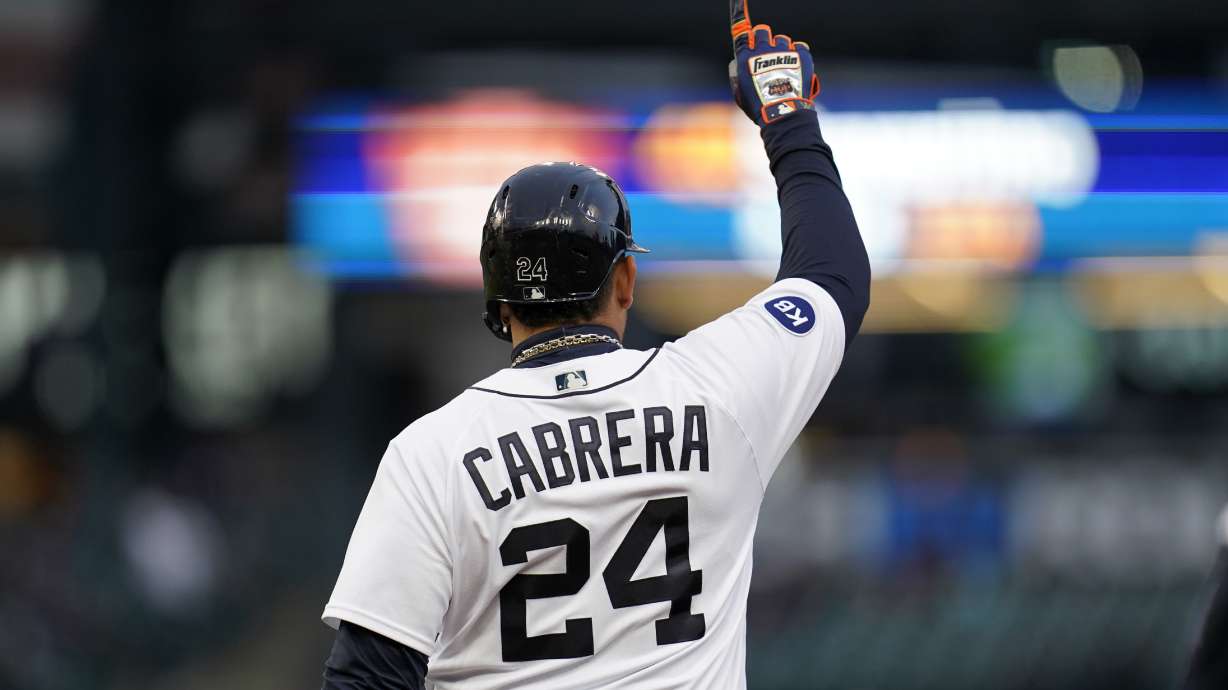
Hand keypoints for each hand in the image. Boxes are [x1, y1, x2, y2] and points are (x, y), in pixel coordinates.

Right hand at [728, 0, 819, 125]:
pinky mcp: (802, 55)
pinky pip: (799, 46)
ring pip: (782, 39)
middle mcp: (764, 50)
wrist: (784, 113)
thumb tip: (741, 60)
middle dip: (764, 39)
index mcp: (745, 58)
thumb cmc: (758, 107)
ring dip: (782, 50)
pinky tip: (796, 71)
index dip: (740, 14)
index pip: (742, 30)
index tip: (739, 0)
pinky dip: (798, 56)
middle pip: (763, 30)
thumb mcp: (740, 93)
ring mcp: (784, 51)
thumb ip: (738, 73)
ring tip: (784, 70)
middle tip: (767, 54)